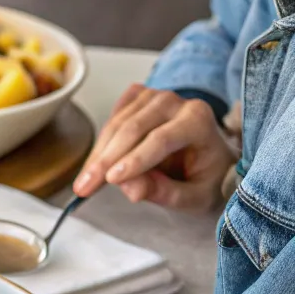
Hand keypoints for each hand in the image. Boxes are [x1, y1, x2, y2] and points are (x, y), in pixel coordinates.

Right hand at [73, 85, 236, 211]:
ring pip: (117, 124)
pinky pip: (112, 119)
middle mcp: (175, 102)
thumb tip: (130, 190)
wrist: (208, 158)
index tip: (111, 180)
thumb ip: (166, 193)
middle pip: (133, 128)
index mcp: (198, 120)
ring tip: (85, 182)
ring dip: (98, 154)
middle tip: (85, 186)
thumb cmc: (205, 178)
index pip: (161, 138)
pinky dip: (102, 143)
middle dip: (106, 160)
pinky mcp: (137, 98)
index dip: (134, 160)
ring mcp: (153, 96)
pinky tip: (97, 163)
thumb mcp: (195, 197)